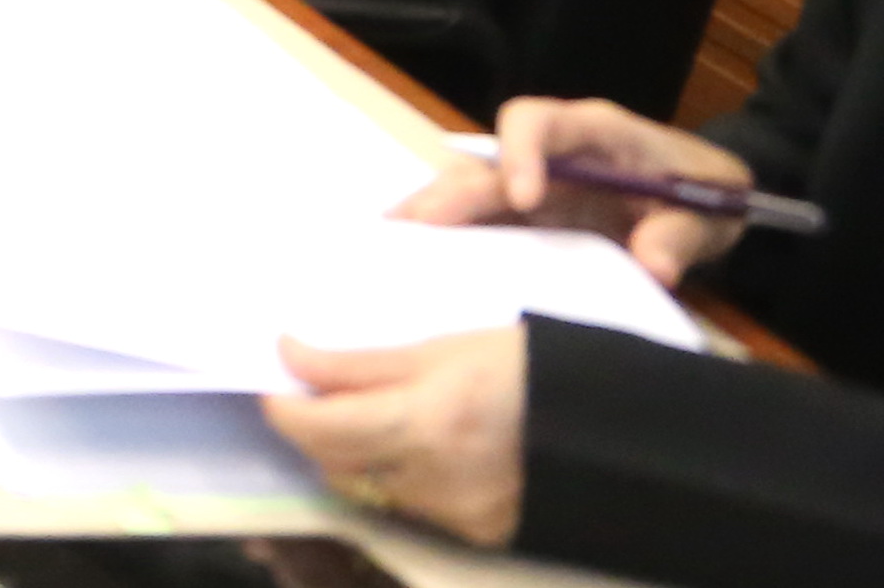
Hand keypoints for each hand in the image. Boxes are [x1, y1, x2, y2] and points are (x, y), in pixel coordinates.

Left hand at [263, 324, 523, 546]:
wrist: (608, 431)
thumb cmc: (524, 367)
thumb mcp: (442, 350)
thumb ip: (362, 364)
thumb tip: (289, 355)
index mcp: (424, 422)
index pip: (322, 428)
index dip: (286, 408)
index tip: (274, 382)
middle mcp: (434, 479)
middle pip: (334, 463)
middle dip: (312, 431)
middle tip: (312, 396)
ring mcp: (455, 514)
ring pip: (368, 489)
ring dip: (353, 456)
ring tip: (368, 418)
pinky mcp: (476, 535)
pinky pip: (410, 507)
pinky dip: (398, 479)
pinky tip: (418, 449)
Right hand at [394, 95, 751, 283]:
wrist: (709, 201)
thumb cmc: (705, 192)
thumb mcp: (707, 213)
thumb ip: (681, 236)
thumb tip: (654, 266)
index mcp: (594, 133)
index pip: (539, 121)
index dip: (522, 153)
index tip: (523, 199)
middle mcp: (551, 152)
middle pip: (488, 159)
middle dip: (451, 191)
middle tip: (414, 227)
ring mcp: (536, 184)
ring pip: (474, 188)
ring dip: (435, 213)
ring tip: (394, 244)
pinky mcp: (531, 216)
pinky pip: (485, 221)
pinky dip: (452, 237)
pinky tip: (418, 258)